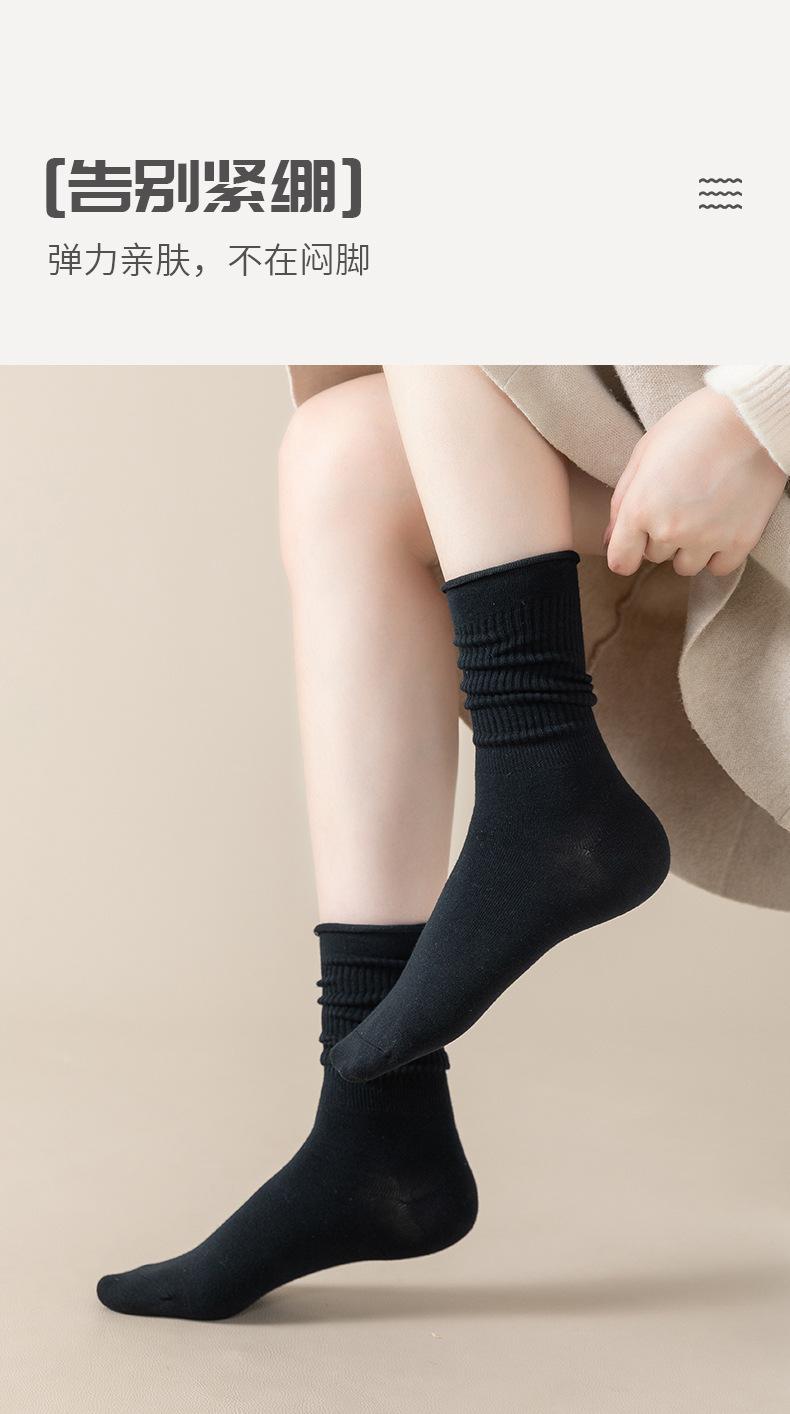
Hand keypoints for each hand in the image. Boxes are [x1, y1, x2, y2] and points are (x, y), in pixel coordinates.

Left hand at [605, 387, 786, 576]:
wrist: (750, 417)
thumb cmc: (693, 426)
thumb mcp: (644, 453)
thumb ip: (622, 500)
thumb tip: (610, 539)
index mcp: (640, 509)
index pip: (621, 560)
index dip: (625, 552)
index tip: (633, 544)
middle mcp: (670, 530)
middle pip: (654, 556)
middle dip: (660, 536)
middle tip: (678, 503)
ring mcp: (707, 539)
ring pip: (686, 566)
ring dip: (688, 548)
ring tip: (701, 515)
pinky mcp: (740, 541)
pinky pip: (719, 568)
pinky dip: (718, 554)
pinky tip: (721, 527)